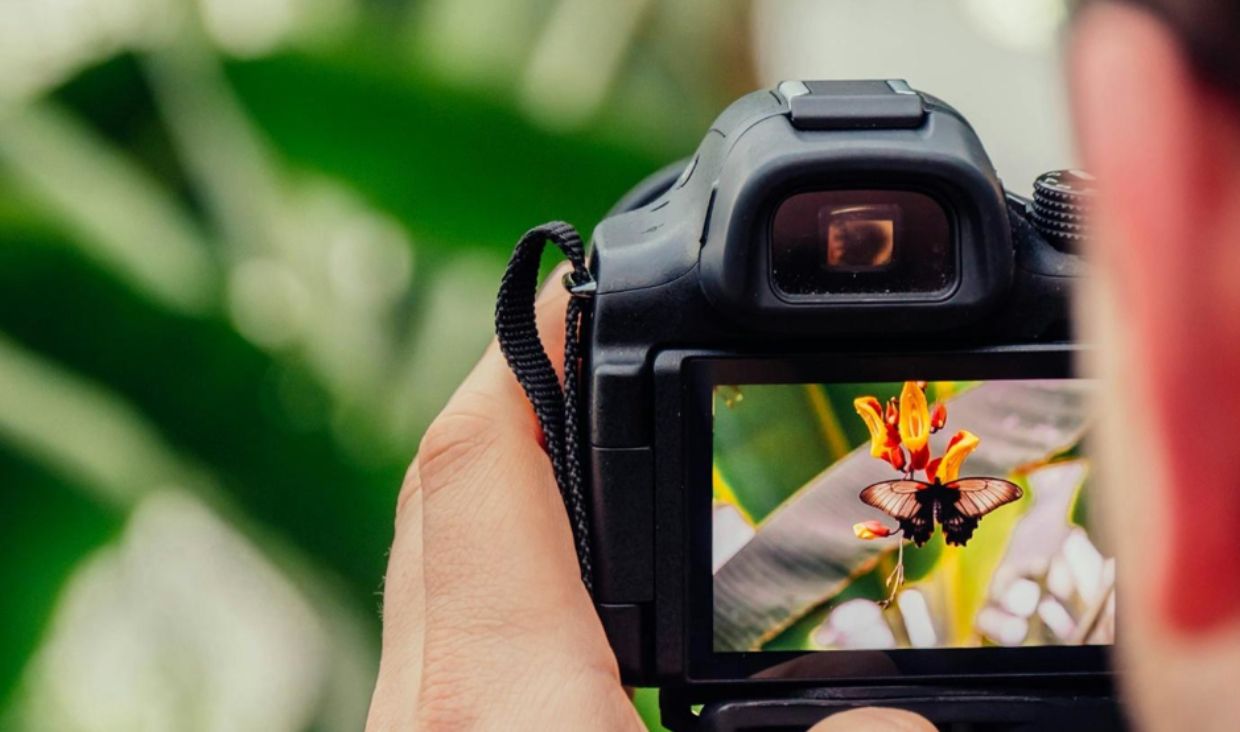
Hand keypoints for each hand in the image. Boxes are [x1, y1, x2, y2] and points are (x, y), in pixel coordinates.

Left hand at [364, 266, 934, 730]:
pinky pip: (452, 626)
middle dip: (520, 397)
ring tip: (604, 454)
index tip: (584, 282)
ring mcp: (420, 727)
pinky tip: (583, 601)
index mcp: (501, 700)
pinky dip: (509, 572)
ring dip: (512, 485)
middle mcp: (433, 703)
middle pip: (447, 490)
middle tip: (598, 350)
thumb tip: (904, 724)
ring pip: (438, 560)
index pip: (481, 460)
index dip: (531, 348)